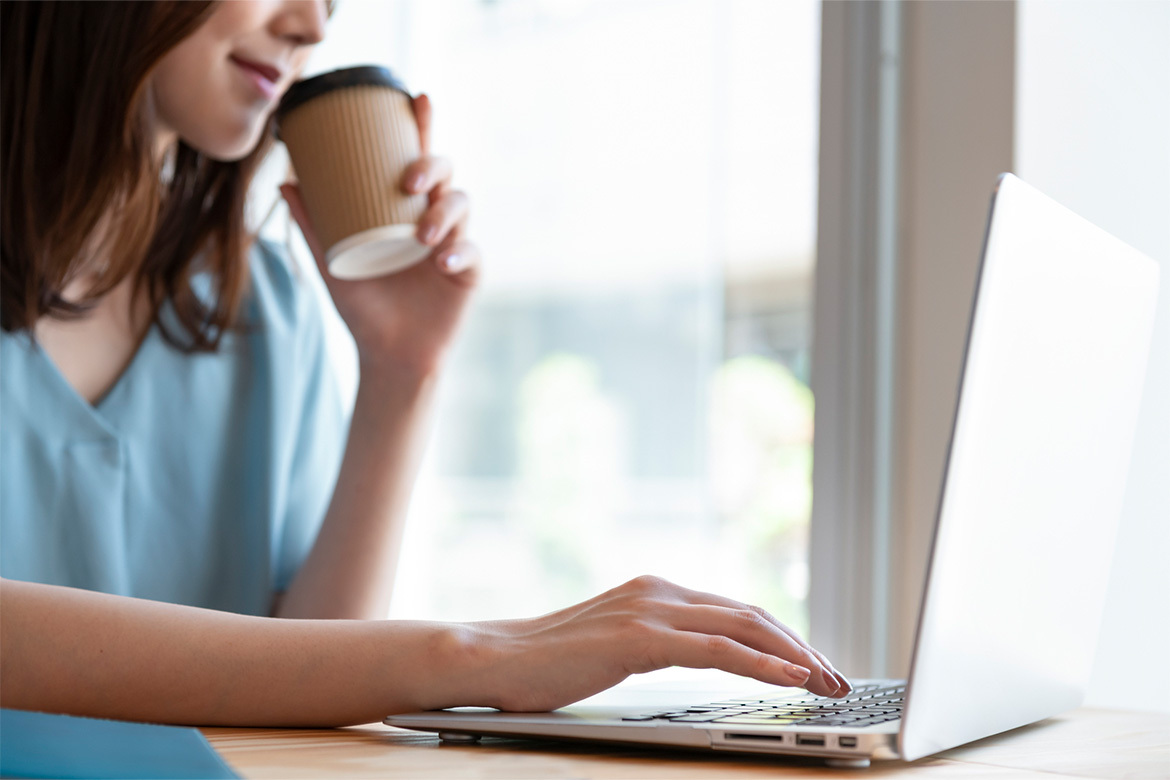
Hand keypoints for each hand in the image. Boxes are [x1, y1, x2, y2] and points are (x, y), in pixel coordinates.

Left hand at [280, 94, 478, 376]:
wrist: (386, 355)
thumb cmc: (363, 306)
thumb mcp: (330, 262)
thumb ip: (311, 224)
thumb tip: (284, 180)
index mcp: (405, 209)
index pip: (416, 159)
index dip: (421, 126)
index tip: (417, 99)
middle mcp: (433, 219)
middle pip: (445, 174)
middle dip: (432, 166)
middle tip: (409, 182)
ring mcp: (454, 244)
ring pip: (462, 206)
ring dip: (445, 212)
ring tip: (423, 235)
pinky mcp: (468, 274)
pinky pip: (472, 253)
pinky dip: (459, 253)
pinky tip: (442, 261)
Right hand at [449, 575, 851, 711]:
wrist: (491, 659)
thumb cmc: (547, 663)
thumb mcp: (615, 645)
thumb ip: (658, 642)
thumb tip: (702, 657)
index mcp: (655, 591)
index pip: (737, 611)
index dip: (783, 637)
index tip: (815, 666)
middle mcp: (659, 591)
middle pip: (752, 614)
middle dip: (802, 647)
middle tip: (838, 678)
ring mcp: (649, 610)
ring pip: (744, 626)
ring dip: (795, 655)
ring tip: (828, 682)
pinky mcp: (638, 638)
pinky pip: (717, 649)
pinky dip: (761, 662)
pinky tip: (790, 678)